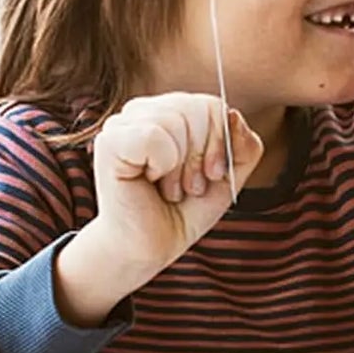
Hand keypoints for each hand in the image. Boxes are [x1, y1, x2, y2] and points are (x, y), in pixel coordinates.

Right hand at [55, 94, 264, 324]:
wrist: (149, 247)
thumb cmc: (184, 210)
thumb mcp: (229, 178)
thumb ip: (244, 146)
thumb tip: (233, 114)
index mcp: (172, 111)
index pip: (213, 105)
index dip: (222, 142)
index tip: (213, 175)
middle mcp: (145, 110)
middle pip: (199, 108)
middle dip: (203, 156)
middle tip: (189, 186)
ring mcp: (123, 123)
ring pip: (177, 119)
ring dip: (181, 167)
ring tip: (169, 187)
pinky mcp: (109, 141)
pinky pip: (153, 135)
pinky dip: (162, 165)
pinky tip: (149, 180)